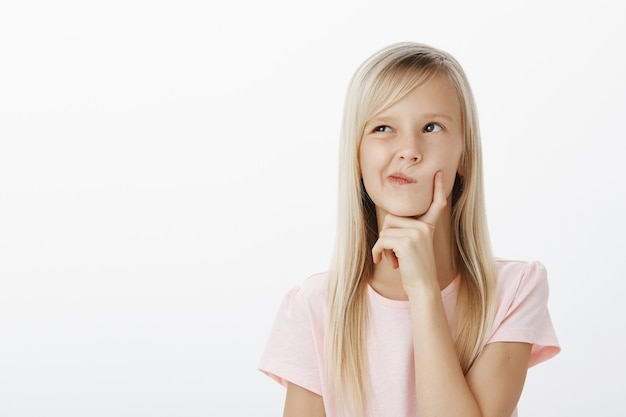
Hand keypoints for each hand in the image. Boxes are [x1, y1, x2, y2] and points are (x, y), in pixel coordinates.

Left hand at [371, 171, 447, 292]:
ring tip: (393, 260)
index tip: (438, 173)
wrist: (423, 288)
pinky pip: (382, 241)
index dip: (437, 189)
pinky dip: (378, 252)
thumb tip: (388, 224)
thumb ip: (405, 232)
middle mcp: (424, 227)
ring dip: (383, 247)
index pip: (436, 205)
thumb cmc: (415, 270)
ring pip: (385, 231)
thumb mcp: (413, 247)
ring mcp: (416, 233)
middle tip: (393, 254)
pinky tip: (383, 261)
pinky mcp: (406, 242)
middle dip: (386, 237)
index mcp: (427, 227)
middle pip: (391, 219)